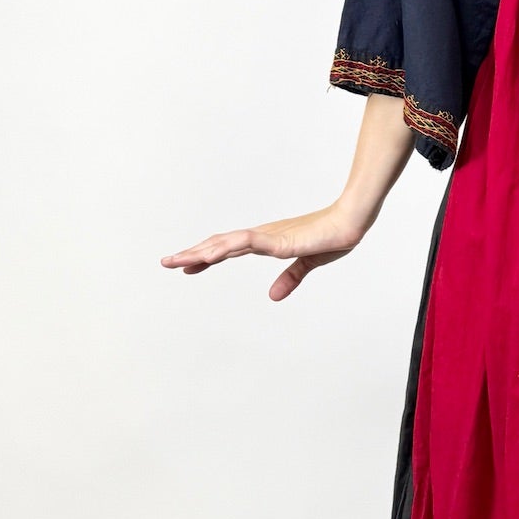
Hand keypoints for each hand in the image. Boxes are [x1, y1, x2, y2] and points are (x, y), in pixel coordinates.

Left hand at [160, 204, 369, 301]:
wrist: (351, 222)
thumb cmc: (332, 236)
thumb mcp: (307, 264)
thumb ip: (290, 278)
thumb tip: (273, 296)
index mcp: (267, 242)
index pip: (229, 249)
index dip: (206, 257)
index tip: (186, 266)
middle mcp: (262, 237)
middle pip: (220, 245)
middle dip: (193, 254)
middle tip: (167, 263)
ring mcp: (270, 236)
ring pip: (226, 243)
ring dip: (201, 251)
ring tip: (178, 260)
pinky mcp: (280, 239)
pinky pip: (249, 242)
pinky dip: (229, 247)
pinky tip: (212, 253)